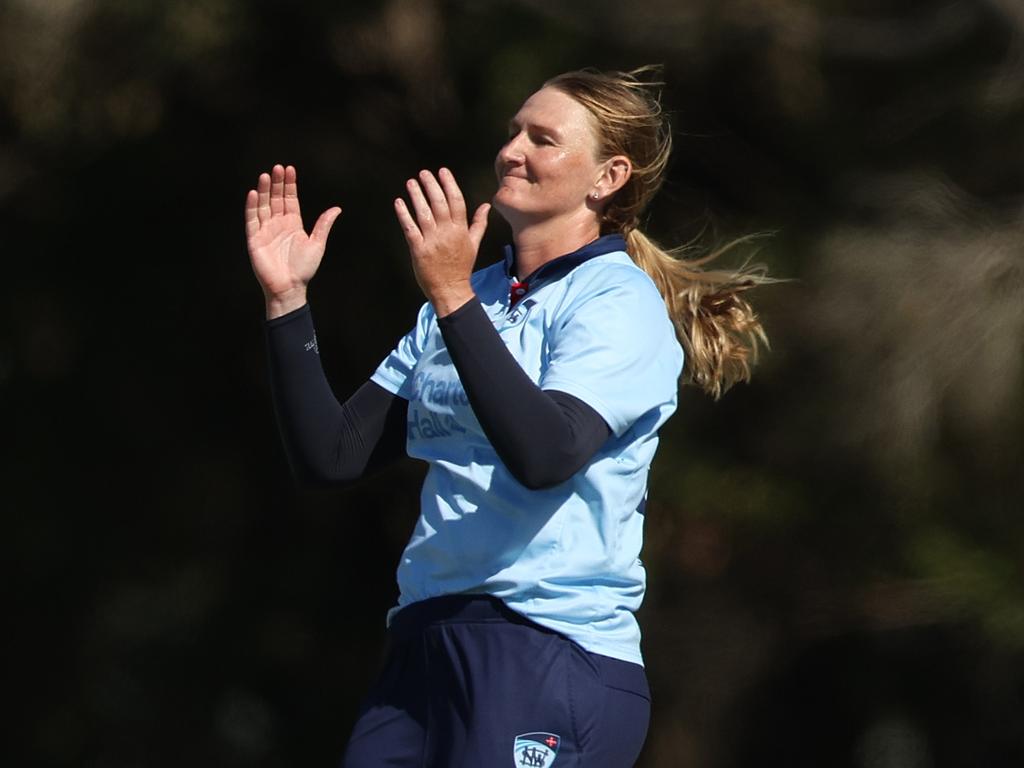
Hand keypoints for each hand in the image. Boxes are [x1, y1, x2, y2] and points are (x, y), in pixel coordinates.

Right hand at [245, 164, 341, 318]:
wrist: (290, 288)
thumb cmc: (304, 268)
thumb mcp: (317, 243)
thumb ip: (324, 225)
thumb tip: (337, 208)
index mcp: (293, 224)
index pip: (290, 199)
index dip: (289, 185)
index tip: (290, 170)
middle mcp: (278, 224)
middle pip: (276, 199)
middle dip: (277, 183)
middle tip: (278, 168)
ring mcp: (265, 230)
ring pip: (263, 206)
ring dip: (264, 191)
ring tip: (266, 175)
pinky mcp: (255, 239)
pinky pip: (252, 219)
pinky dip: (251, 206)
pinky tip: (253, 193)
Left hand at [394, 168, 489, 316]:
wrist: (451, 290)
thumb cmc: (462, 267)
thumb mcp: (474, 244)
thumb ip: (479, 223)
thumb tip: (486, 206)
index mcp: (461, 230)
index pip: (456, 201)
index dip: (449, 184)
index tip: (442, 171)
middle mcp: (447, 233)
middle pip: (439, 203)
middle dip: (431, 185)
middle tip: (424, 173)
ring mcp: (432, 241)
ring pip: (424, 213)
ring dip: (417, 196)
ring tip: (411, 182)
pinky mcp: (419, 250)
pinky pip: (410, 228)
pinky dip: (404, 214)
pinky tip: (399, 202)